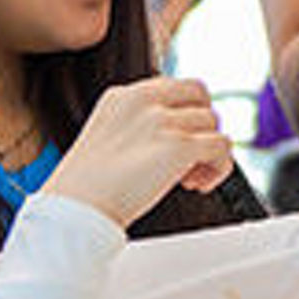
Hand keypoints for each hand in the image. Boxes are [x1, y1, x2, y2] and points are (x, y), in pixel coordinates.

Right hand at [46, 77, 232, 227]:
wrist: (76, 211)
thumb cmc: (86, 190)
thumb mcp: (106, 139)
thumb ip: (137, 127)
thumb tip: (172, 136)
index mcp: (122, 96)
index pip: (171, 88)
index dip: (182, 114)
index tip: (174, 142)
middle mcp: (143, 100)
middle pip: (199, 93)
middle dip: (202, 124)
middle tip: (189, 157)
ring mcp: (162, 121)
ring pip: (213, 121)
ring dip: (208, 152)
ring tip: (188, 178)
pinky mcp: (179, 146)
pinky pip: (223, 146)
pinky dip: (219, 168)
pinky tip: (198, 184)